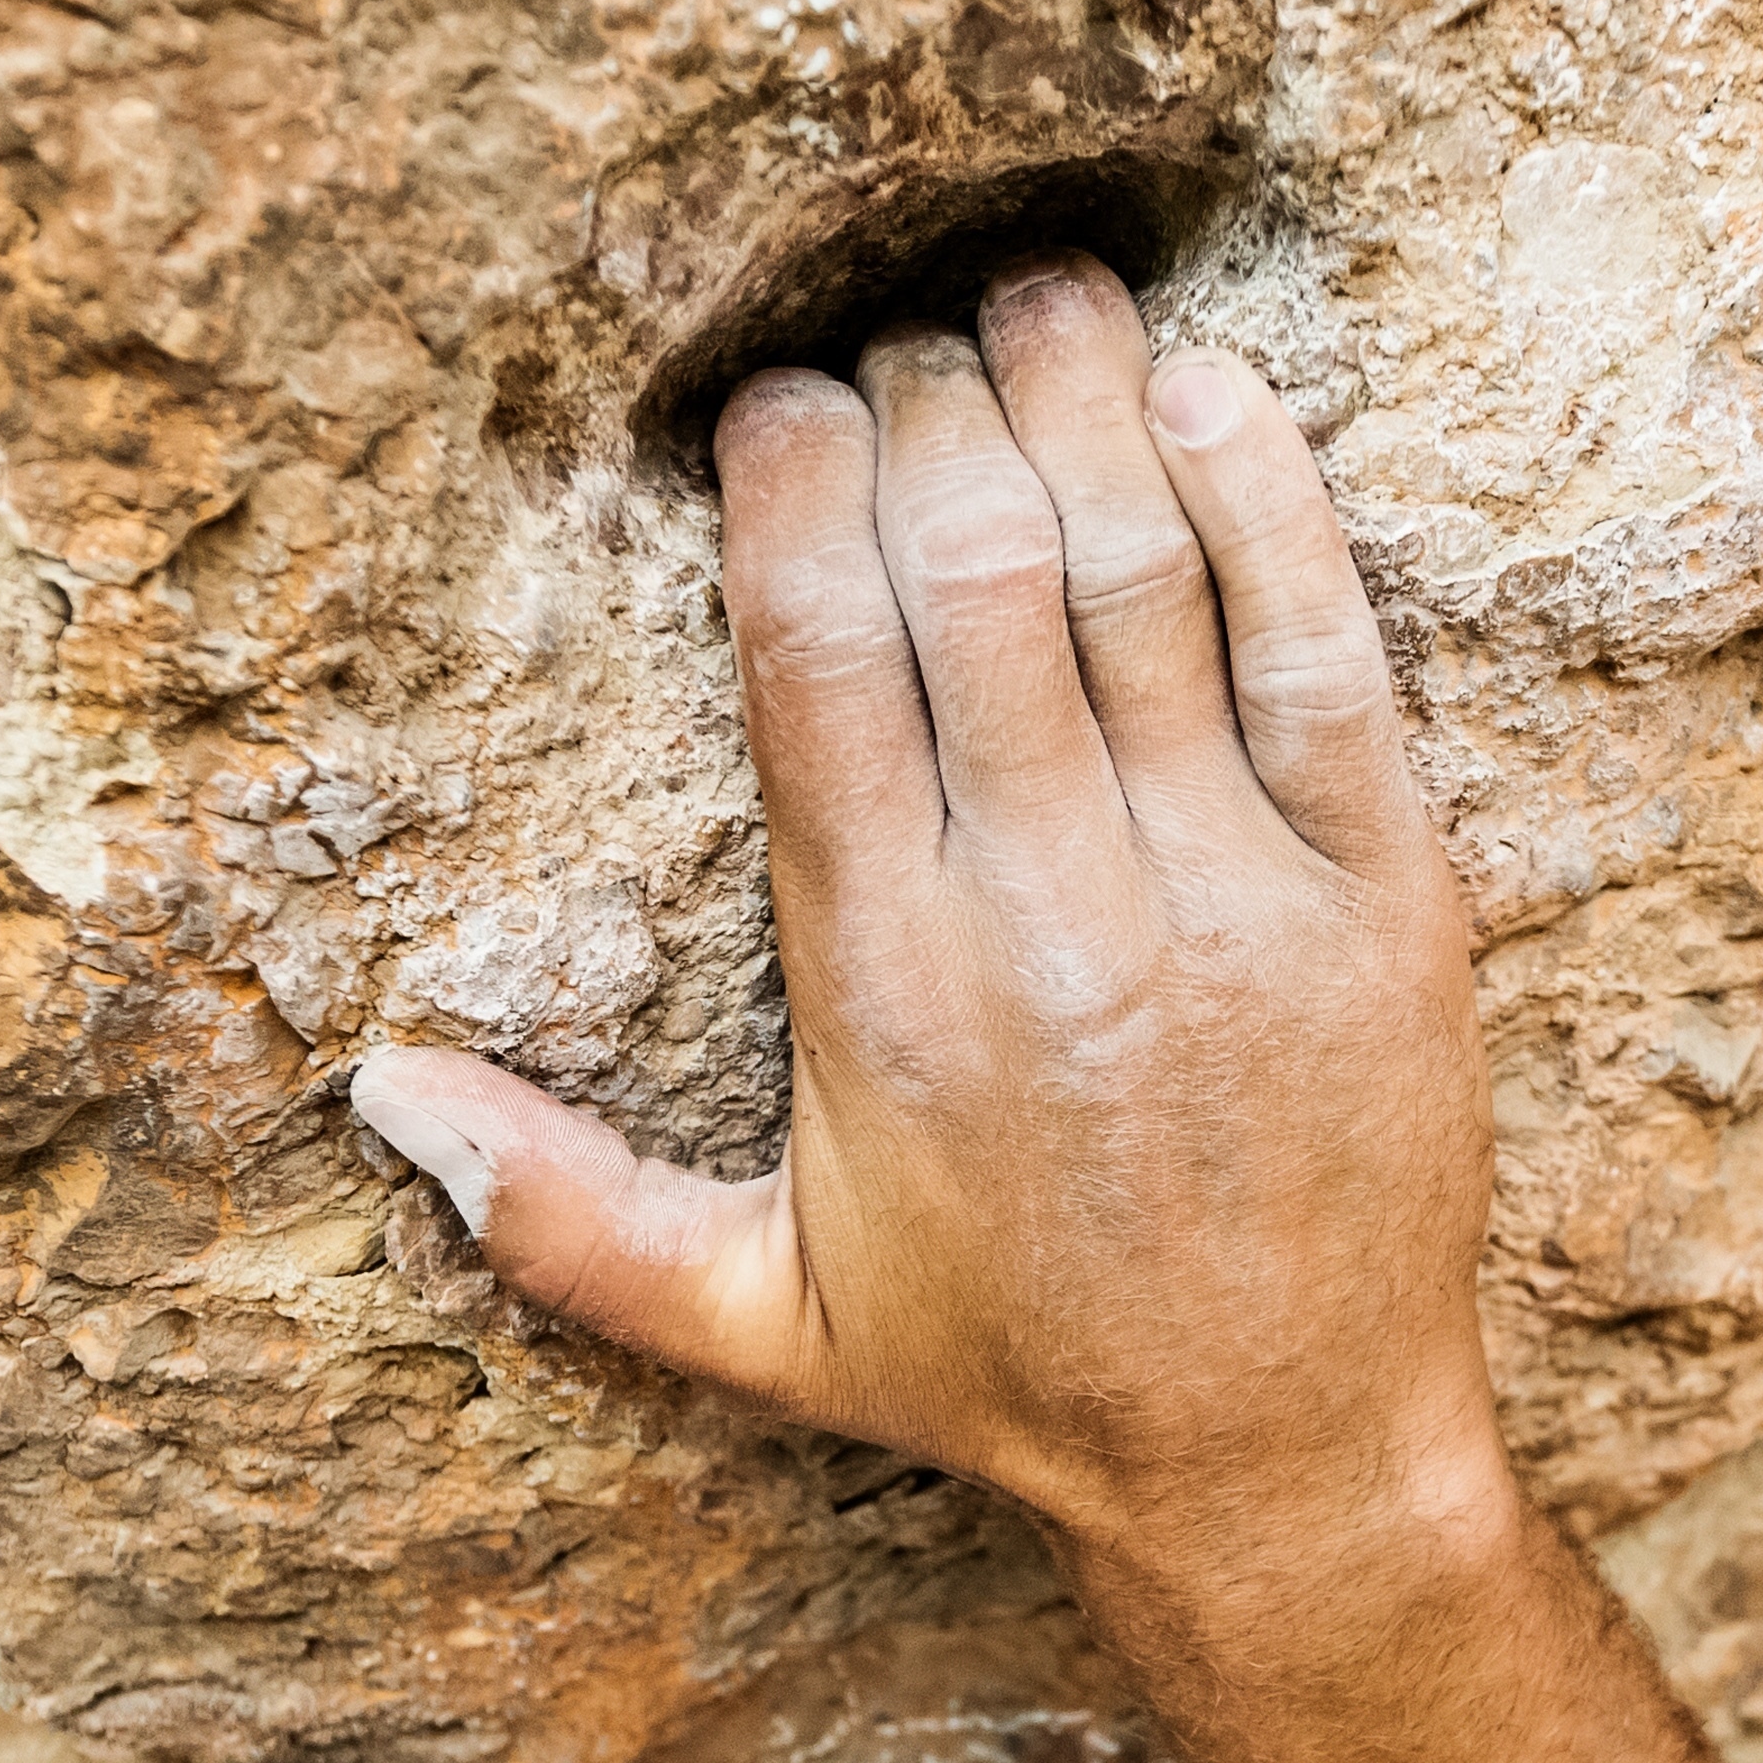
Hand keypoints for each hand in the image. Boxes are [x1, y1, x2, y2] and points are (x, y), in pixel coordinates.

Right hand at [354, 254, 1504, 1591]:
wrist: (1279, 1463)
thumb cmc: (1008, 1375)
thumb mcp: (761, 1317)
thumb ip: (564, 1213)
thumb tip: (376, 1094)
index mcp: (882, 982)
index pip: (813, 657)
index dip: (790, 487)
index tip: (777, 402)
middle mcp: (1049, 915)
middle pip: (972, 573)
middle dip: (928, 413)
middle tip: (910, 345)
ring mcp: (1230, 896)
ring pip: (1139, 575)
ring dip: (1083, 404)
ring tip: (1042, 298)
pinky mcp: (1387, 898)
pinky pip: (1325, 651)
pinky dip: (1269, 502)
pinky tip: (1213, 395)